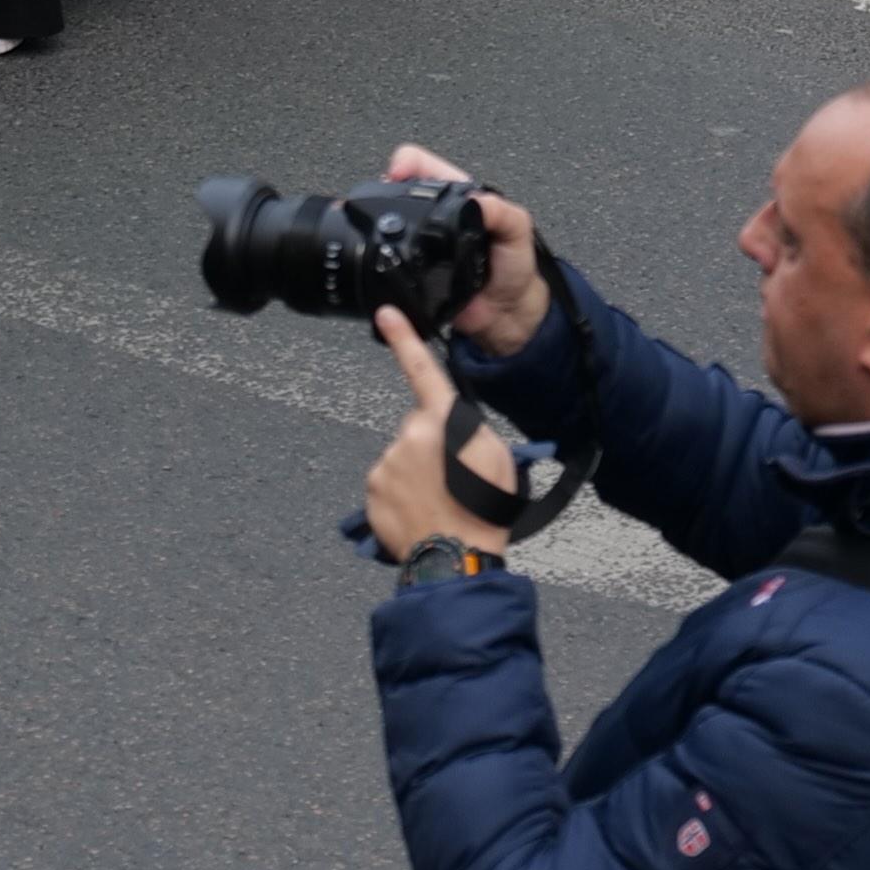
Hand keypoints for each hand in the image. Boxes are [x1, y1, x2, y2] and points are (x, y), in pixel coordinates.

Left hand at [360, 313, 525, 564]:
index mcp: (443, 422)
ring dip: (416, 473)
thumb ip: (471, 429)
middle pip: (417, 428)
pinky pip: (387, 483)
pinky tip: (420, 510)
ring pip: (402, 458)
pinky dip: (400, 494)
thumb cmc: (483, 510)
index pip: (422, 369)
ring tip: (439, 500)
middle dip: (430, 446)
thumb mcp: (497, 456)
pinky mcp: (372, 490)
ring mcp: (387, 464)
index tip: (387, 313)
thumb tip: (453, 423)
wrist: (456, 556)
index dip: (404, 338)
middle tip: (452, 478)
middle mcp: (409, 436)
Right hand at [379, 142, 554, 351]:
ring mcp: (423, 241)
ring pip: (391, 220)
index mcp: (461, 196)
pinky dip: (386, 254)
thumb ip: (502, 212)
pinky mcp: (413, 268)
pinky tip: (385, 252)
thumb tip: (476, 202)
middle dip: (386, 187)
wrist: (506, 311)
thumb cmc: (515, 264)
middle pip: (400, 188)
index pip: (426, 166)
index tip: (397, 172)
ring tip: (379, 220)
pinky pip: (393, 257)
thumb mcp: (517, 230)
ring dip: (382, 218)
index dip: (407, 163)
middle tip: (381, 195)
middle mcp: (437, 214)